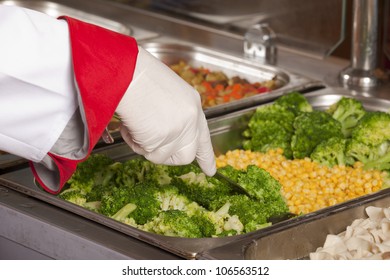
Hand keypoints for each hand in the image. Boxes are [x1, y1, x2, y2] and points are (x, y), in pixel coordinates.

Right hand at [116, 47, 215, 175]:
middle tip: (151, 148)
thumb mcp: (163, 94)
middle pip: (186, 155)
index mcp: (192, 103)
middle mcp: (192, 118)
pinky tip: (130, 126)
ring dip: (146, 146)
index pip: (203, 136)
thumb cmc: (136, 75)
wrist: (127, 71)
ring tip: (135, 125)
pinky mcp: (167, 138)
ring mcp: (181, 130)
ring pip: (163, 156)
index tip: (210, 170)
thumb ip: (170, 115)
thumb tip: (161, 133)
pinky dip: (135, 143)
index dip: (206, 156)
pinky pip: (148, 153)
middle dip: (168, 157)